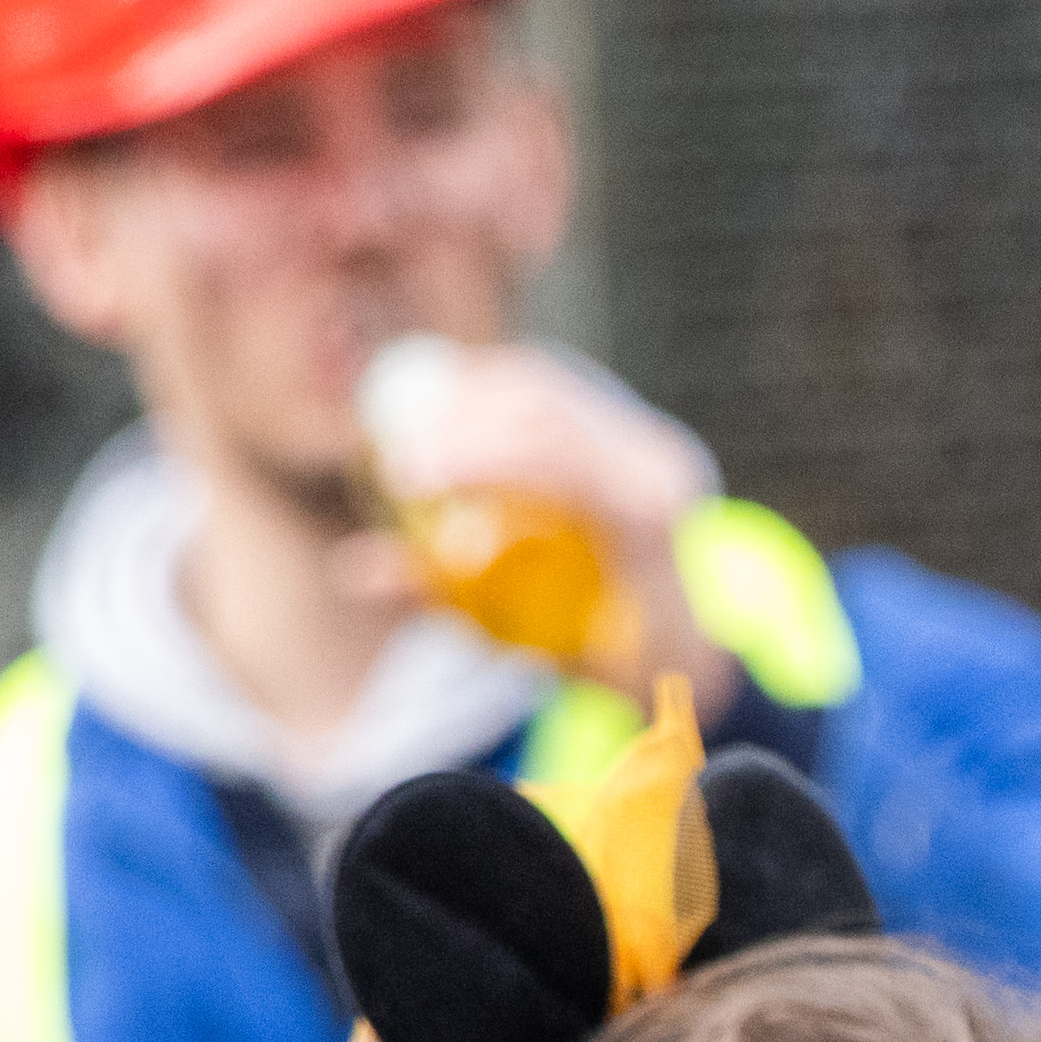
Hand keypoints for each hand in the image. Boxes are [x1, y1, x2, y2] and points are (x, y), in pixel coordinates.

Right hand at [353, 342, 732, 705]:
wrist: (684, 642)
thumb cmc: (601, 656)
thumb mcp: (531, 644)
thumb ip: (450, 599)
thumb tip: (356, 569)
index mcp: (650, 520)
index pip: (559, 463)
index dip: (473, 460)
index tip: (408, 478)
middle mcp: (660, 464)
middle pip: (547, 411)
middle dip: (458, 422)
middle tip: (396, 455)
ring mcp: (650, 438)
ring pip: (547, 384)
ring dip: (468, 395)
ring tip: (411, 431)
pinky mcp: (631, 424)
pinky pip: (552, 385)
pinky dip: (491, 387)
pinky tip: (443, 409)